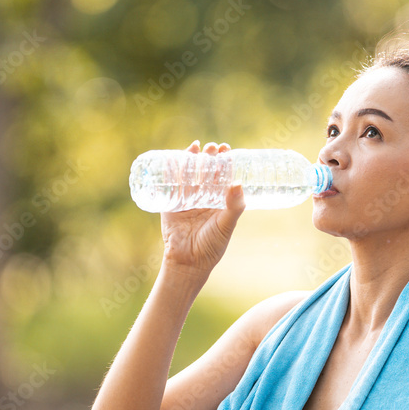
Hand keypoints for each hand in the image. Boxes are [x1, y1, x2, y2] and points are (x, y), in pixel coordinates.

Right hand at [160, 141, 244, 277]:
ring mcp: (186, 200)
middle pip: (206, 172)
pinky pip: (171, 184)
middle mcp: (203, 198)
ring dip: (192, 159)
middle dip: (209, 157)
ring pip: (189, 174)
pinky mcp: (170, 204)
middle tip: (213, 147)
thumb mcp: (226, 225)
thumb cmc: (211, 246)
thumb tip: (237, 183)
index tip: (227, 149)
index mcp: (219, 202)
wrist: (188, 262)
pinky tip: (175, 158)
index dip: (224, 162)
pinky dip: (172, 170)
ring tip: (197, 146)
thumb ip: (234, 206)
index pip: (222, 177)